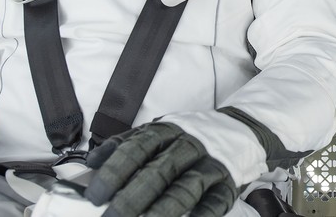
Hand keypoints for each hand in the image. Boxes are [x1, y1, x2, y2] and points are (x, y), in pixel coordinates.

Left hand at [84, 122, 237, 216]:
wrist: (243, 128)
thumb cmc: (192, 136)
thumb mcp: (161, 131)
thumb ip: (128, 144)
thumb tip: (93, 162)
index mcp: (169, 130)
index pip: (137, 148)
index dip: (115, 171)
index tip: (96, 195)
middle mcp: (190, 145)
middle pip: (160, 171)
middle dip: (133, 198)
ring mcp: (212, 164)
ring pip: (186, 188)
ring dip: (163, 210)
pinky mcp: (229, 183)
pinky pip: (215, 202)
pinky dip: (201, 216)